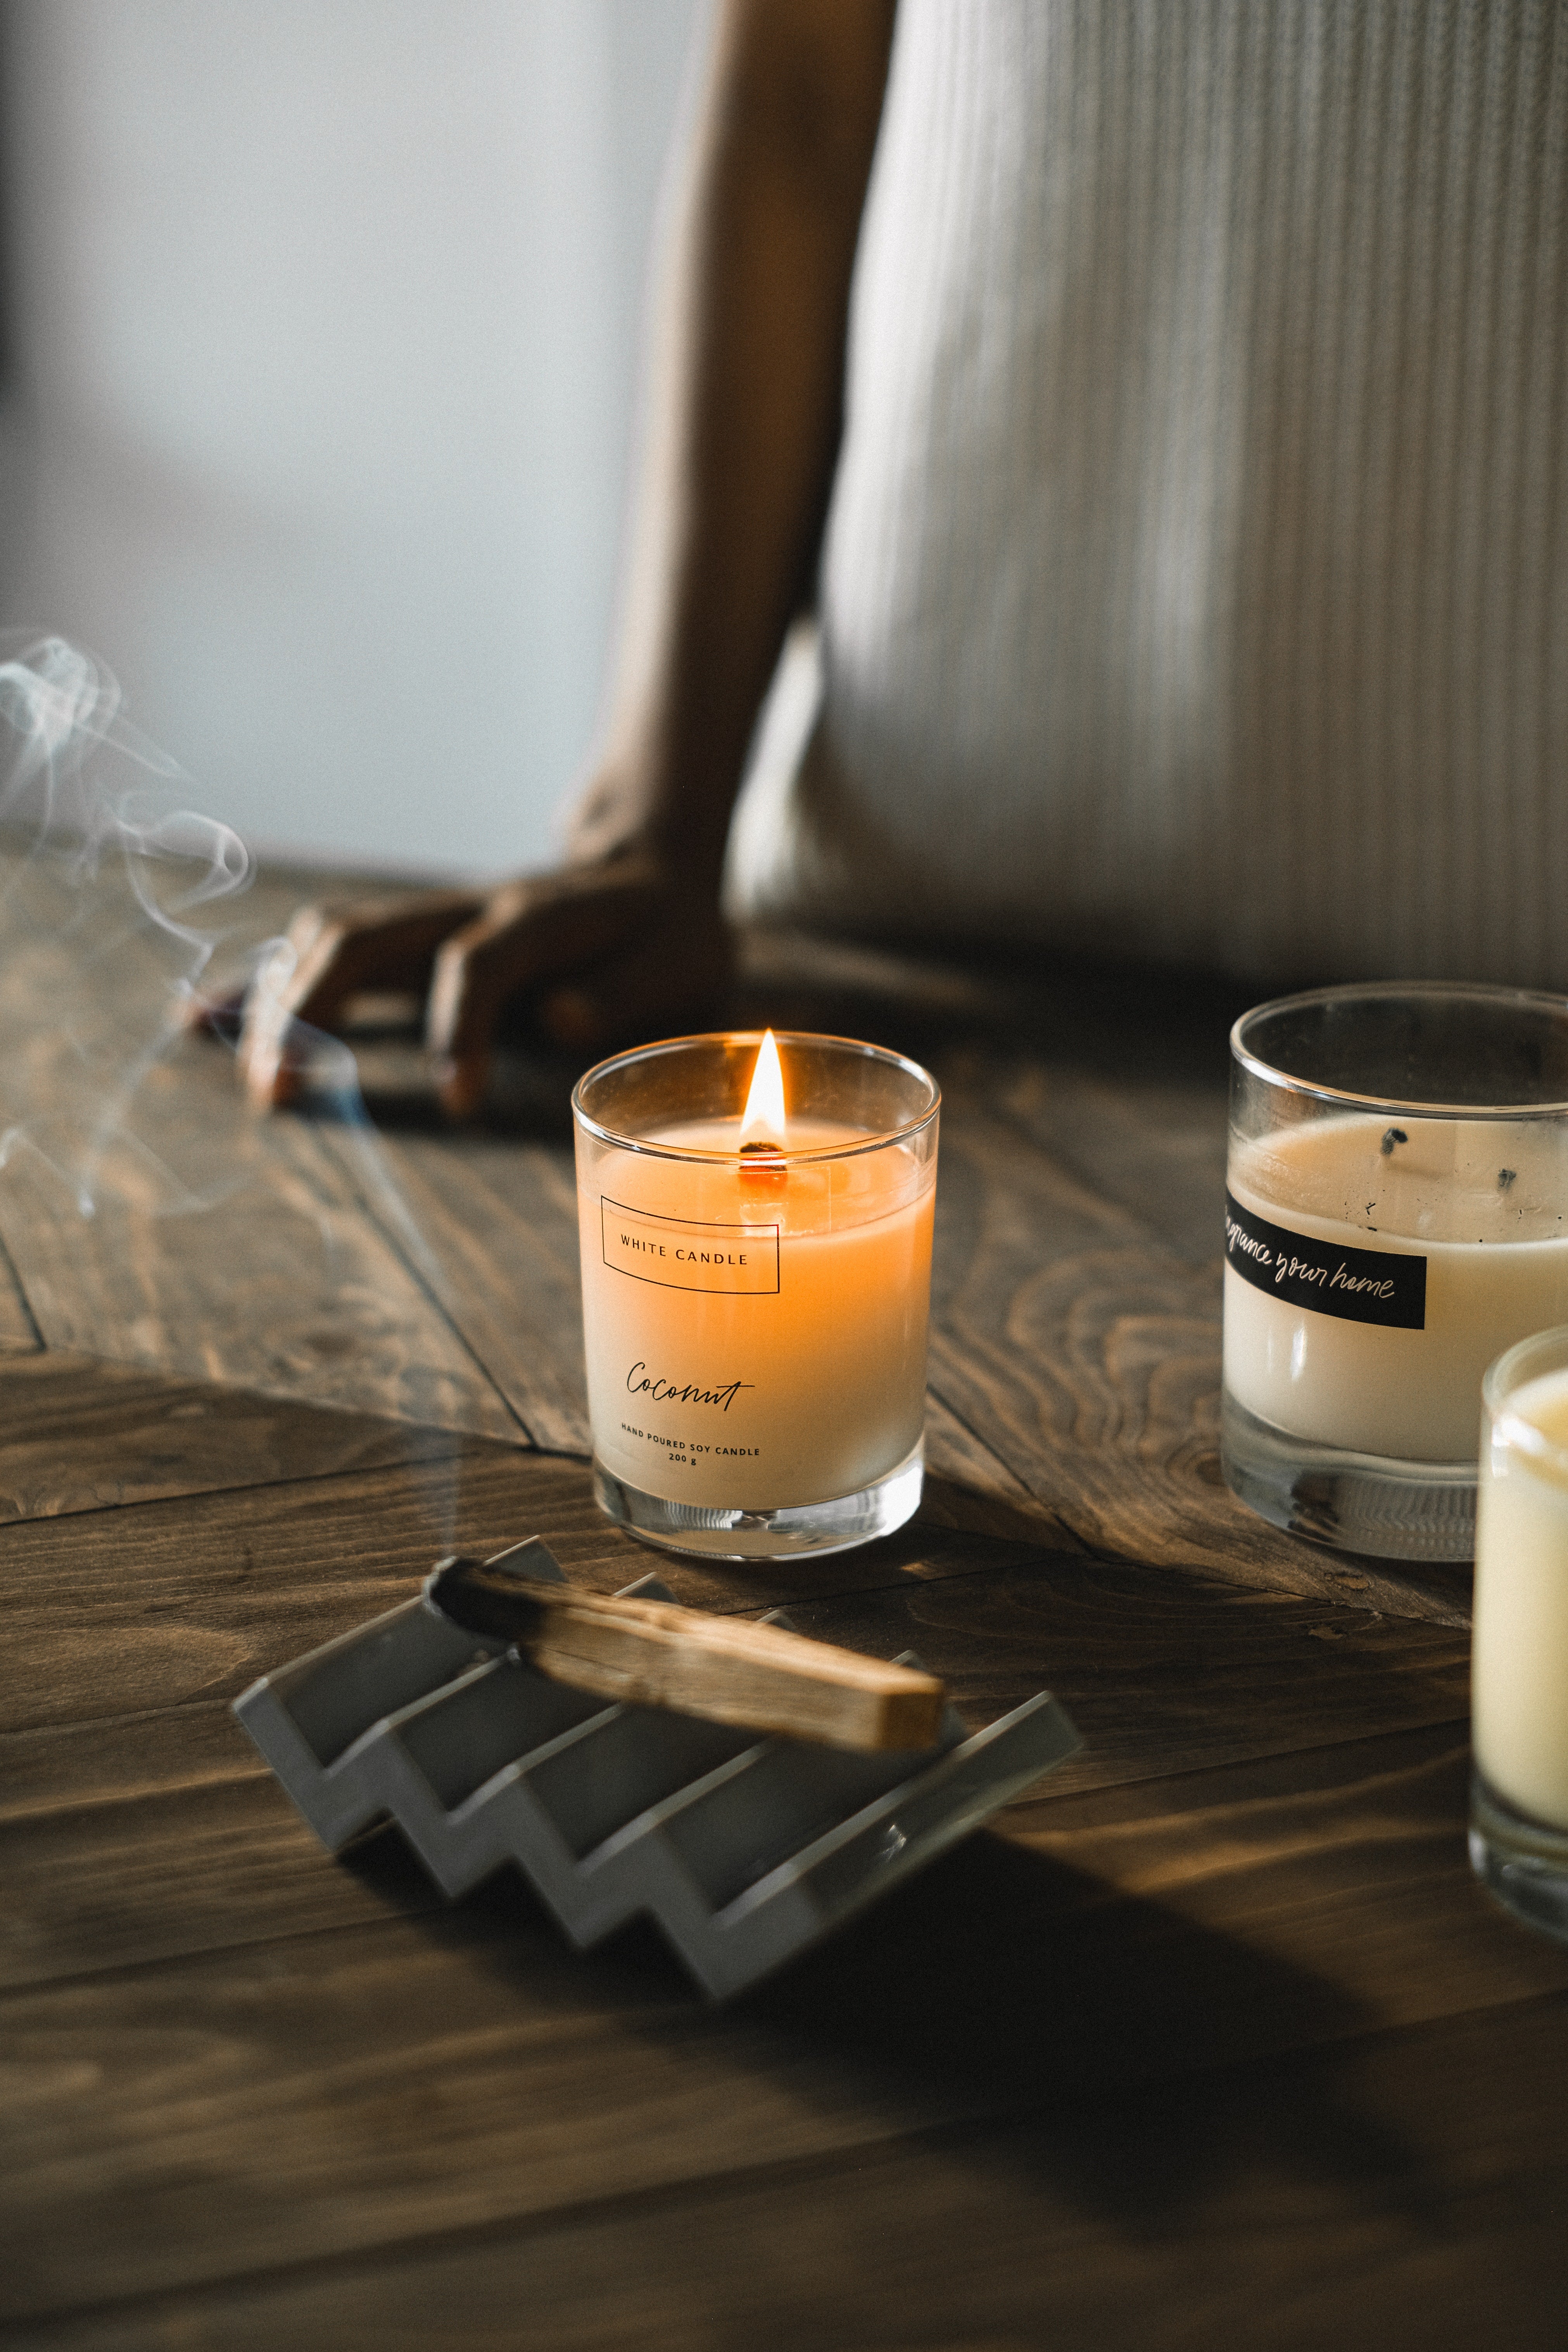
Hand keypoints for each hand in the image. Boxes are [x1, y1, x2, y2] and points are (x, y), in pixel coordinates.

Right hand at [237, 854, 732, 1114]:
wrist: (649, 860)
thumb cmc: (669, 931)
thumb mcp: (681, 963)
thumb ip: (625, 992)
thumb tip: (563, 1018)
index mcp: (541, 917)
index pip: (478, 963)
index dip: (461, 1029)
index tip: (454, 1103)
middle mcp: (469, 907)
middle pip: (363, 942)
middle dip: (313, 1014)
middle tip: (284, 1095)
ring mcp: (430, 916)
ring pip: (328, 941)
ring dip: (280, 1005)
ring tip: (258, 1083)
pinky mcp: (408, 936)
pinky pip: (320, 951)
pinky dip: (262, 985)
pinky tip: (202, 1021)